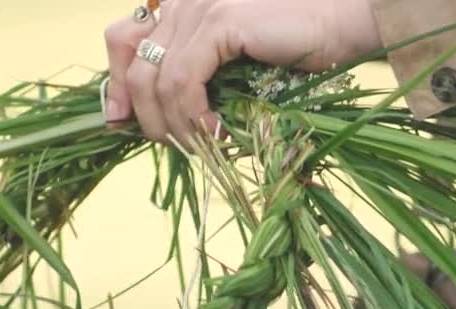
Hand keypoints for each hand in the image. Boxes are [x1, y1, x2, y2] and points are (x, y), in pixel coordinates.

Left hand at [104, 0, 380, 146]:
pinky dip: (193, 115)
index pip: (120, 40)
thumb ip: (190, 81)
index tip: (121, 122)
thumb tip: (156, 118)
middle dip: (146, 117)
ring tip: (201, 146)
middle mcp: (181, 0)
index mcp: (179, 7)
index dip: (114, 83)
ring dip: (174, 125)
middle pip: (132, 66)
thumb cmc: (291, 52)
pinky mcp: (220, 21)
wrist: (341, 28)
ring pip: (155, 81)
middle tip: (173, 145)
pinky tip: (216, 132)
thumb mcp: (227, 71)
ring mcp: (198, 7)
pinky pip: (184, 81)